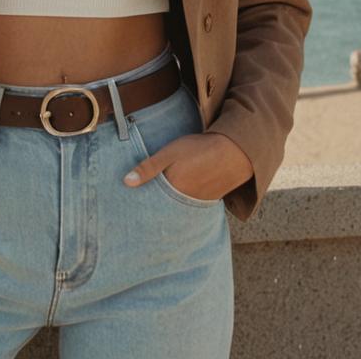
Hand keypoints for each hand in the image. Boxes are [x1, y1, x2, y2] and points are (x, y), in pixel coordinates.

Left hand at [123, 131, 252, 200]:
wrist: (234, 151)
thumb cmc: (199, 149)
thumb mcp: (170, 153)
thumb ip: (148, 167)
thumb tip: (126, 182)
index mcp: (172, 190)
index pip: (151, 203)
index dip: (141, 203)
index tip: (129, 206)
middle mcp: (184, 202)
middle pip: (163, 209)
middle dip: (152, 210)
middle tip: (140, 211)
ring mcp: (197, 204)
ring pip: (176, 209)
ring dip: (167, 208)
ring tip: (156, 207)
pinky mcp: (208, 202)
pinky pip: (190, 207)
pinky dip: (182, 205)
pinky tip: (178, 199)